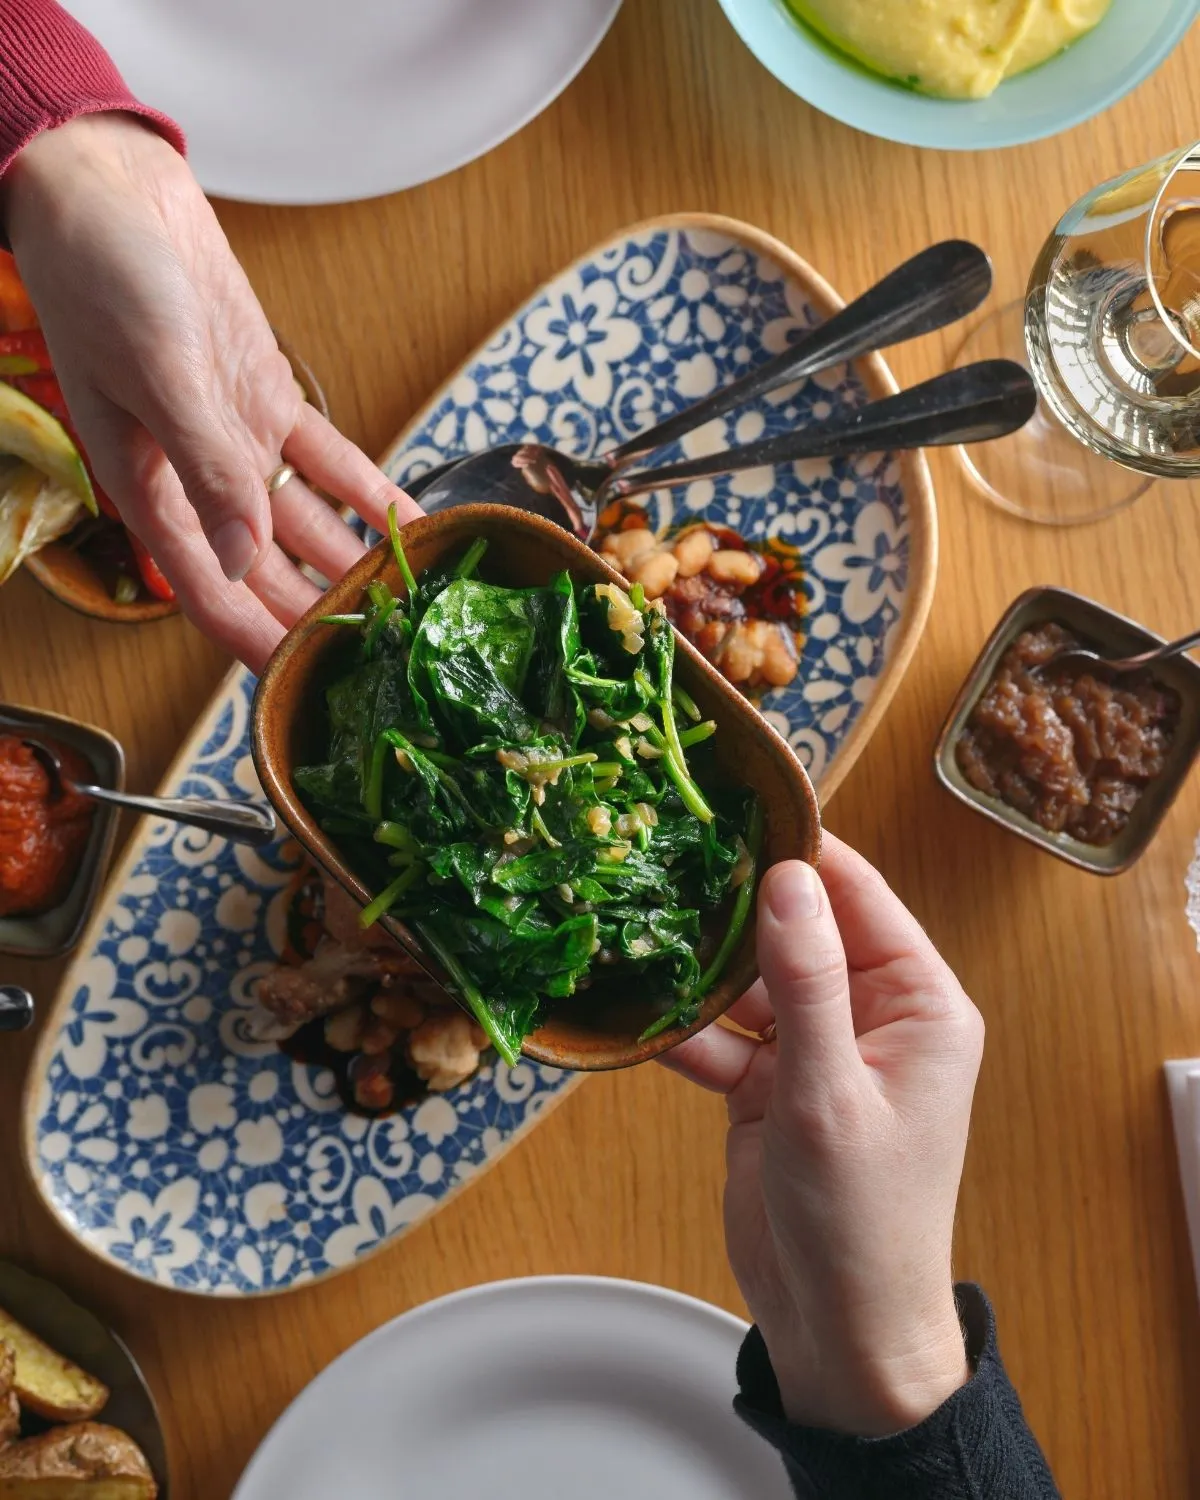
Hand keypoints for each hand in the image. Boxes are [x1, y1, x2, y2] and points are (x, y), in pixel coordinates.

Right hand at [2, 113, 421, 670]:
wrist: (111, 191)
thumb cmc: (103, 277)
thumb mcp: (155, 373)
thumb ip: (204, 467)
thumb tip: (240, 559)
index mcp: (151, 492)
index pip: (211, 595)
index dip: (259, 646)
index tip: (308, 691)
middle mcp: (198, 483)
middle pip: (268, 576)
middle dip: (316, 620)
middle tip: (379, 661)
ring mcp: (239, 446)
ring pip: (305, 530)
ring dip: (349, 566)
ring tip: (407, 605)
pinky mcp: (270, 404)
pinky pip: (331, 466)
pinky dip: (369, 496)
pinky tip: (411, 526)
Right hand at [663, 835, 983, 1435]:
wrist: (839, 1331)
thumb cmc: (864, 1220)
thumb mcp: (830, 1093)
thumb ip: (806, 983)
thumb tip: (786, 877)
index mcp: (918, 1004)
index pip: (858, 896)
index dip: (799, 850)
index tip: (734, 804)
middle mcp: (870, 1015)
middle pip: (795, 930)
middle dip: (733, 904)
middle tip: (663, 858)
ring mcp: (816, 1050)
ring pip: (750, 981)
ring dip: (699, 966)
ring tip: (636, 920)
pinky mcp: (769, 1087)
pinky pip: (722, 1035)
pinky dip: (683, 1026)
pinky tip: (633, 1003)